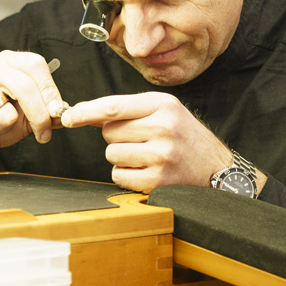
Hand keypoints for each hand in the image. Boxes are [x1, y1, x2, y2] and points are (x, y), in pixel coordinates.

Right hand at [0, 51, 66, 166]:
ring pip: (5, 113)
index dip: (50, 91)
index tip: (58, 113)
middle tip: (43, 134)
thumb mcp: (25, 115)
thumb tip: (66, 113)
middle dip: (39, 116)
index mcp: (7, 61)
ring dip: (5, 128)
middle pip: (24, 87)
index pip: (35, 65)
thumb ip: (46, 112)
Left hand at [61, 92, 262, 193]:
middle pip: (109, 132)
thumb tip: (86, 114)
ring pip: (112, 154)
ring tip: (147, 156)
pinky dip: (126, 175)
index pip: (113, 106)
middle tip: (141, 141)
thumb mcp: (166, 112)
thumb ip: (130, 109)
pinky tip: (147, 171)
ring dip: (122, 157)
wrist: (217, 170)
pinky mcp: (157, 181)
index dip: (85, 111)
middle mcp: (163, 127)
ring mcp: (161, 155)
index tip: (68, 117)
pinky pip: (119, 175)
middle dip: (117, 137)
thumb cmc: (186, 138)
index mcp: (163, 105)